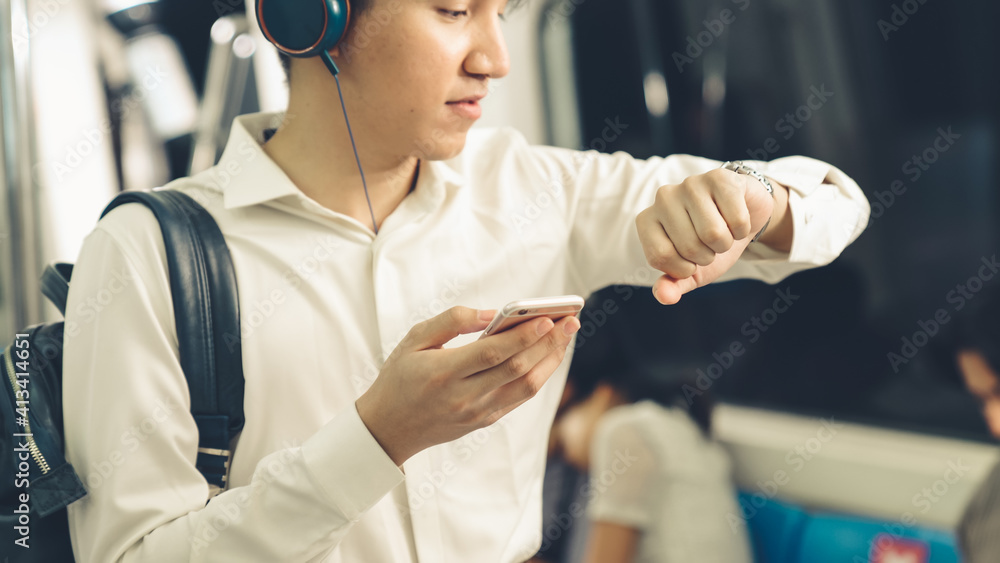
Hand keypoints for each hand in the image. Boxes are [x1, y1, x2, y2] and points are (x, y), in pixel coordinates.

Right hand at [355, 307, 580, 465]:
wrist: (388, 428)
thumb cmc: (400, 377)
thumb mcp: (414, 340)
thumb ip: (452, 321)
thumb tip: (491, 313)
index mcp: (443, 373)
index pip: (492, 353)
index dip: (523, 336)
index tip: (547, 318)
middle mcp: (464, 397)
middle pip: (516, 369)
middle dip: (548, 343)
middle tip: (571, 321)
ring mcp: (478, 412)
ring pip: (525, 387)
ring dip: (550, 360)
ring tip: (566, 336)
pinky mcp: (485, 420)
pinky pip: (520, 398)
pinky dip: (539, 375)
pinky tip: (548, 356)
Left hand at [635, 169, 774, 304]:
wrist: (741, 217)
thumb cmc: (709, 245)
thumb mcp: (691, 272)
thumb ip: (674, 286)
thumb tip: (665, 297)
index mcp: (646, 221)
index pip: (661, 257)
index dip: (684, 268)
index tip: (690, 260)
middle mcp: (663, 198)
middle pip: (689, 246)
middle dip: (708, 255)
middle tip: (709, 242)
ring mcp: (690, 184)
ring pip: (713, 233)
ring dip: (726, 242)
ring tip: (723, 230)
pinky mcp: (719, 177)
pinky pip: (736, 220)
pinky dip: (742, 229)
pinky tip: (736, 217)